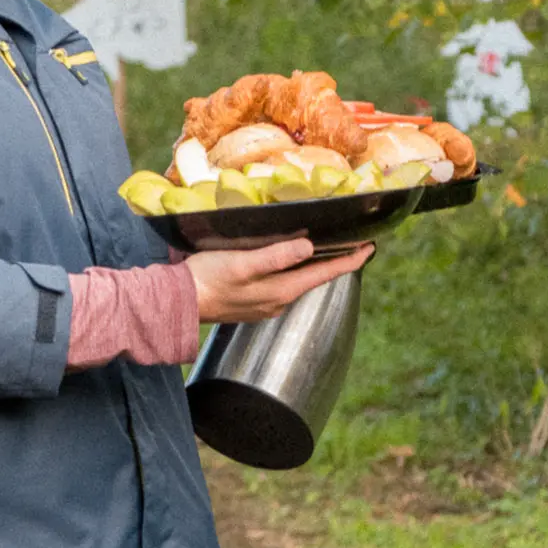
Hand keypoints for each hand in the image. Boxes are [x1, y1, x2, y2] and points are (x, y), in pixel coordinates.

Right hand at [186, 240, 372, 323]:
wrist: (178, 303)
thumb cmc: (207, 280)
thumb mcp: (243, 264)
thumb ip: (276, 256)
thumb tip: (308, 247)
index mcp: (282, 290)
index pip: (326, 273)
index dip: (350, 260)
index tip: (370, 248)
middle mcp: (279, 301)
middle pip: (316, 278)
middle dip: (336, 261)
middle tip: (354, 244)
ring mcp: (266, 303)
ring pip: (299, 281)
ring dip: (315, 265)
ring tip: (328, 248)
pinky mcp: (253, 302)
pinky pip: (282, 284)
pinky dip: (294, 271)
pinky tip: (290, 261)